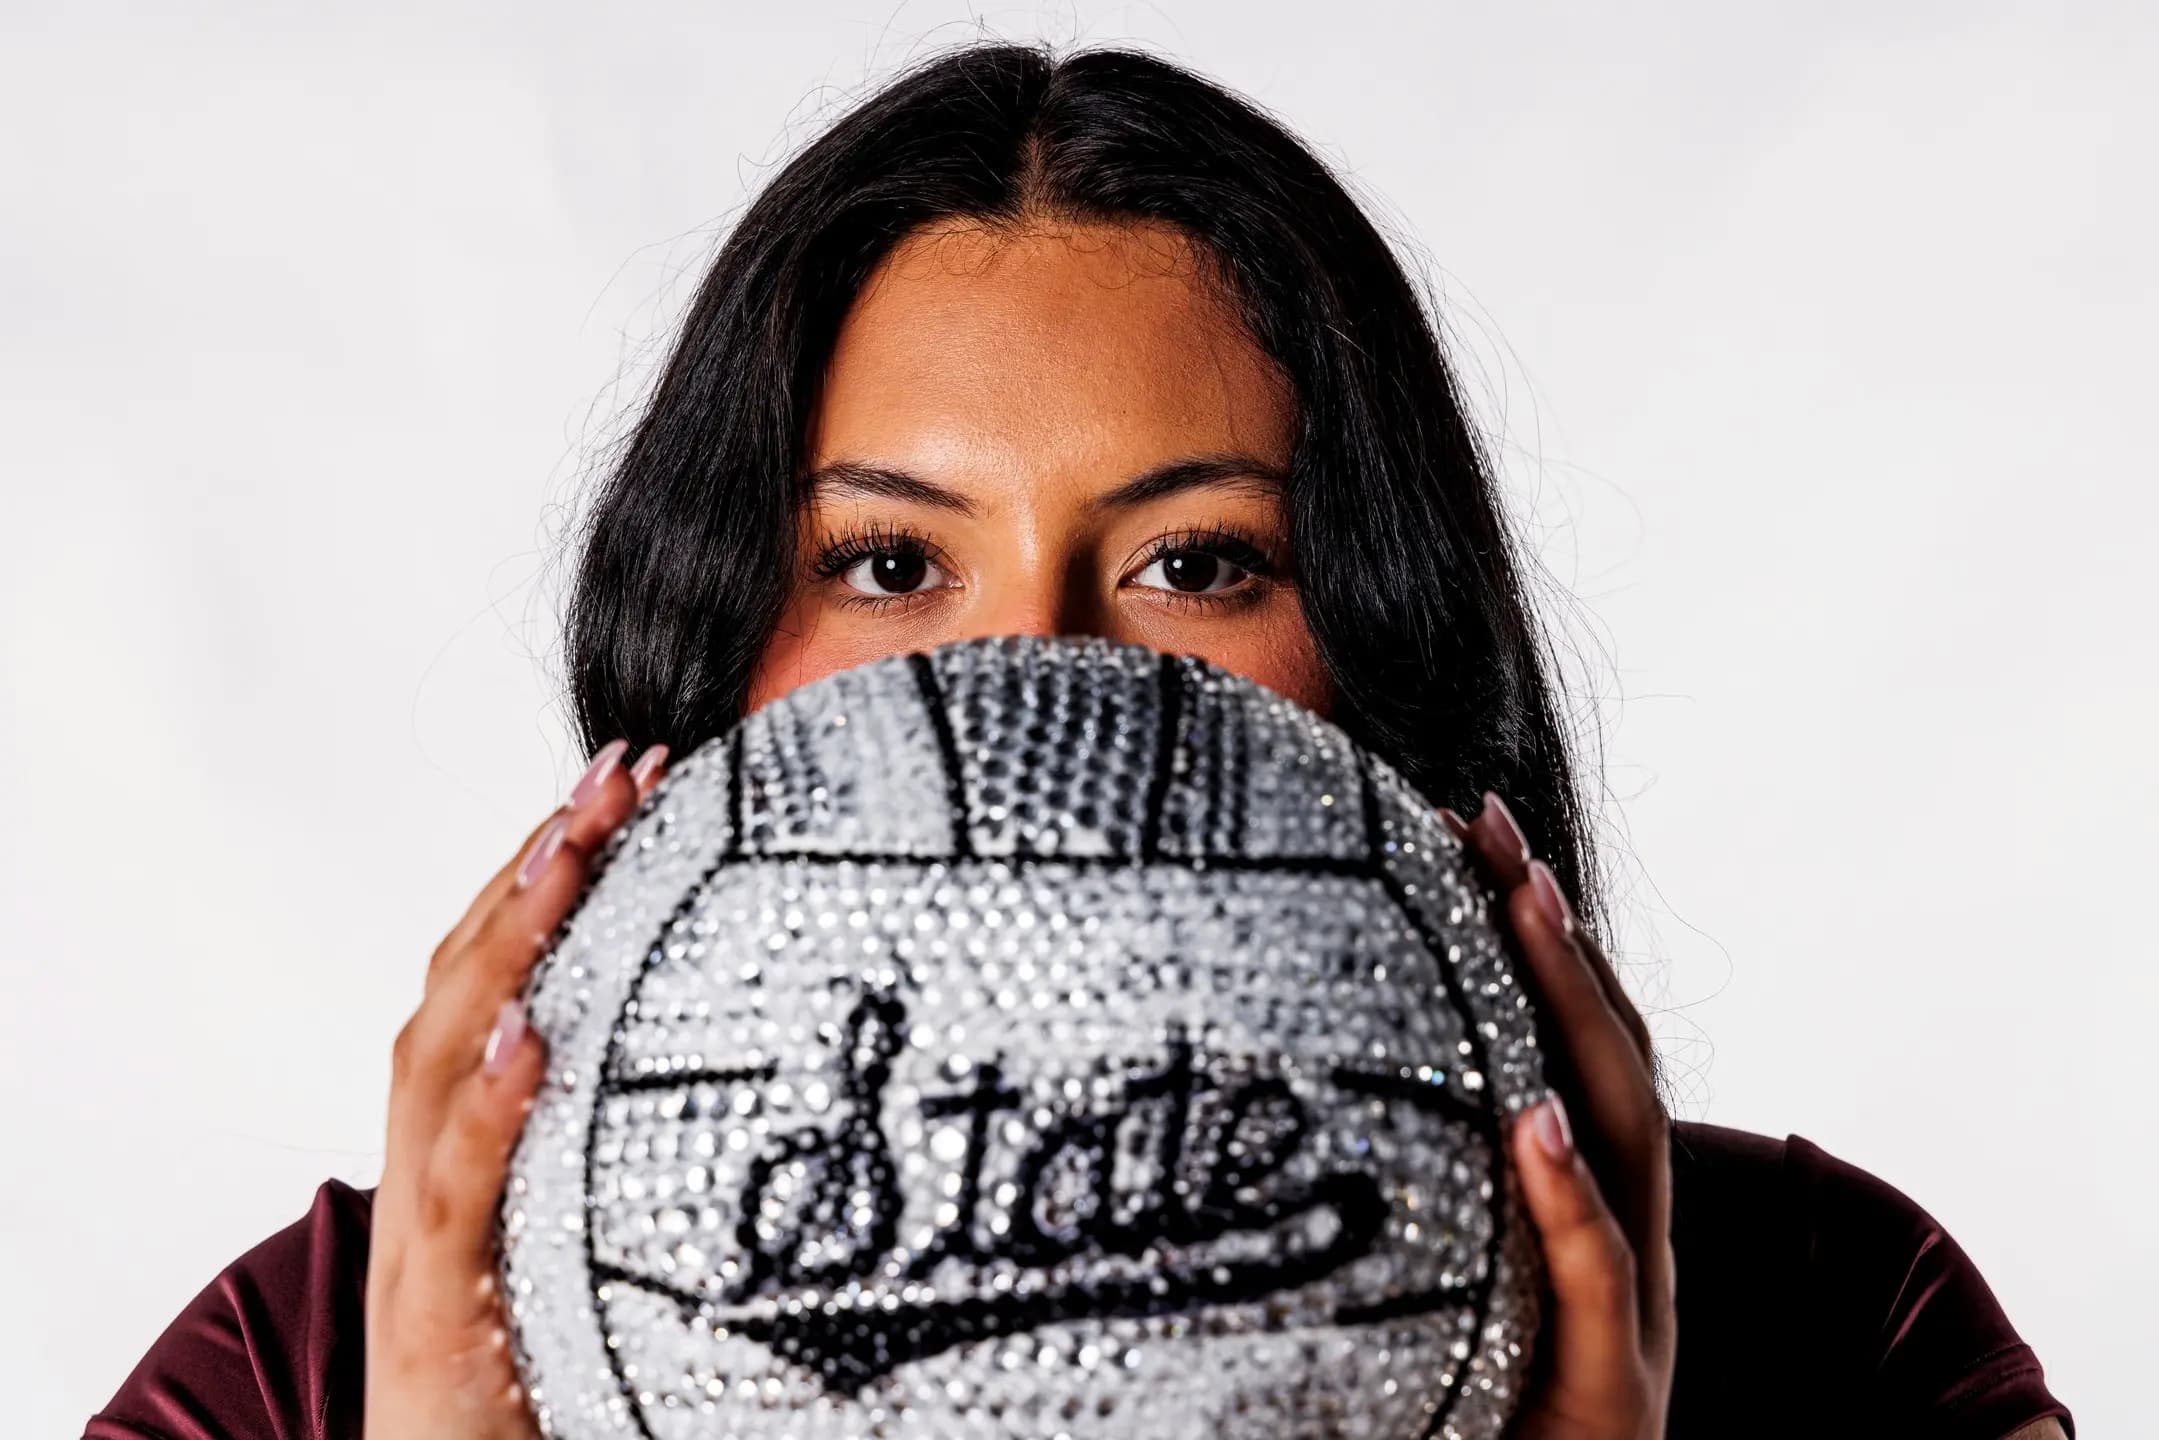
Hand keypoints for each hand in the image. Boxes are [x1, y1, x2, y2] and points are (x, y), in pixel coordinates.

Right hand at [361, 738, 670, 1439]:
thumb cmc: (528, 1355)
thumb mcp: (589, 1213)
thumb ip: (634, 1126)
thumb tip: (762, 1038)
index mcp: (469, 1124)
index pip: (502, 963)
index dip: (553, 862)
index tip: (635, 772)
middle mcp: (430, 1150)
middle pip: (468, 976)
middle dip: (538, 863)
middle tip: (620, 771)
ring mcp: (420, 1223)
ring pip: (440, 1056)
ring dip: (506, 944)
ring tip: (569, 849)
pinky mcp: (431, 1302)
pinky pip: (452, 1193)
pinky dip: (485, 1111)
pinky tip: (530, 1041)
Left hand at [1439, 793, 1675, 1439]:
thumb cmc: (1460, 1417)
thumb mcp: (1431, 1280)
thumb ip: (1395, 1188)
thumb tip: (1258, 1087)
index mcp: (1582, 1204)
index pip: (1569, 1040)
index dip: (1531, 933)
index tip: (1462, 823)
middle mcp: (1624, 1236)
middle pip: (1605, 1051)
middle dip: (1551, 931)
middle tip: (1487, 820)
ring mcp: (1633, 1312)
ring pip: (1625, 1131)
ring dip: (1572, 1008)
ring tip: (1524, 903)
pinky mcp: (1614, 1391)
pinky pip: (1600, 1275)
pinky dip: (1571, 1193)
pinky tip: (1537, 1118)